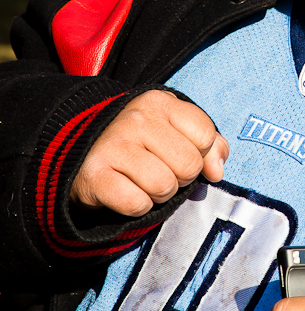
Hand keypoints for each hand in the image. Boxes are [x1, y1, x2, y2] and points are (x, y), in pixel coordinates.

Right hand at [71, 90, 228, 216]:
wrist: (81, 156)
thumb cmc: (140, 145)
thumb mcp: (176, 132)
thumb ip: (209, 145)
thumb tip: (217, 171)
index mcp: (159, 103)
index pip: (205, 135)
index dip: (200, 153)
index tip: (180, 153)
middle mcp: (135, 119)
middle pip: (188, 165)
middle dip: (180, 177)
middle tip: (160, 170)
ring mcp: (113, 146)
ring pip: (164, 186)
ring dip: (159, 194)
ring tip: (142, 182)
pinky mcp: (94, 176)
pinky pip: (137, 204)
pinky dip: (138, 207)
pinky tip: (126, 192)